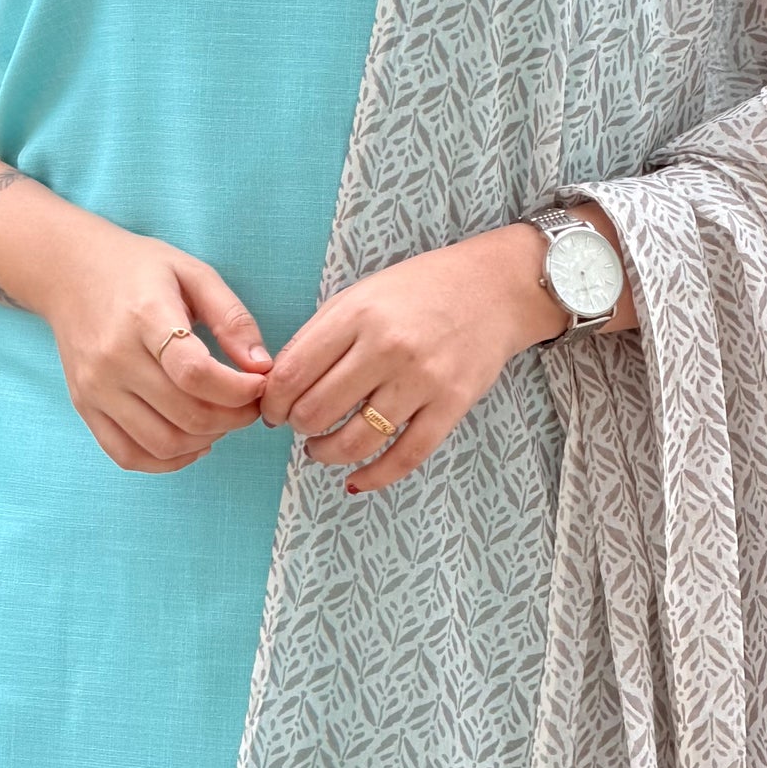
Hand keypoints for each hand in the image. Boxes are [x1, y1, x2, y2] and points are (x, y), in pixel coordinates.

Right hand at [36, 211, 275, 475]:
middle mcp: (114, 358)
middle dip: (234, 419)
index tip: (259, 383)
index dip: (238, 390)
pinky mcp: (84, 407)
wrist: (68, 273)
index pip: (195, 373)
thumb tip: (262, 367)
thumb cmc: (136, 270)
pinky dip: (168, 461)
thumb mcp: (193, 273)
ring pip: (163, 443)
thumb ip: (233, 318)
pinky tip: (192, 441)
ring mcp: (95, 388)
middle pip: (186, 415)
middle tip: (249, 404)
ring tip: (221, 419)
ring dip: (206, 441)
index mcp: (145, 316)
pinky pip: (128, 455)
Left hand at [260, 223, 569, 496]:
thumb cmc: (419, 290)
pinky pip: (405, 456)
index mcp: (357, 315)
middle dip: (298, 428)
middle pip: (317, 411)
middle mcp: (388, 347)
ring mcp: (423, 379)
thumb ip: (319, 336)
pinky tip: (355, 480)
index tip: (273, 411)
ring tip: (321, 449)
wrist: (494, 288)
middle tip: (301, 425)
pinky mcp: (452, 405)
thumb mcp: (360, 295)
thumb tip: (278, 387)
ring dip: (327, 454)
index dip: (273, 402)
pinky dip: (374, 477)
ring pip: (356, 440)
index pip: (292, 373)